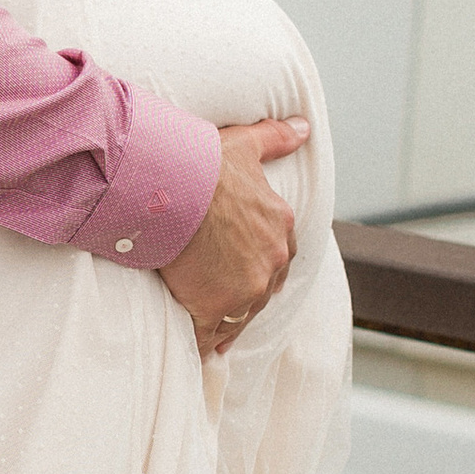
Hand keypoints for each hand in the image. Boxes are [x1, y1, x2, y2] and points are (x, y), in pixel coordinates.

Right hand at [160, 117, 311, 348]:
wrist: (170, 188)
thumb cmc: (204, 164)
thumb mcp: (246, 144)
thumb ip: (277, 138)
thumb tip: (304, 127)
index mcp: (280, 226)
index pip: (278, 255)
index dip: (258, 264)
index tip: (241, 269)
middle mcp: (271, 261)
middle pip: (261, 290)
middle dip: (244, 296)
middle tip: (222, 300)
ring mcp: (245, 289)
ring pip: (239, 316)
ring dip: (226, 323)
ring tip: (210, 333)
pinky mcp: (214, 307)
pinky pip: (210, 334)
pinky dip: (203, 342)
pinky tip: (195, 346)